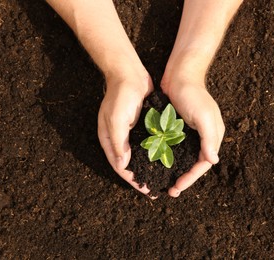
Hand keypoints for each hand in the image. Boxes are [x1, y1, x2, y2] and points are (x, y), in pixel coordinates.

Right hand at [98, 73, 153, 195]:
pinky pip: (147, 144)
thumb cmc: (121, 95)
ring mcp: (129, 133)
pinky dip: (154, 153)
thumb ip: (119, 142)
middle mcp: (118, 138)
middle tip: (155, 190)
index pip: (119, 166)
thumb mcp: (117, 118)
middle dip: (141, 177)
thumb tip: (123, 165)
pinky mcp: (140, 126)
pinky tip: (165, 159)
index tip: (146, 190)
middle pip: (128, 164)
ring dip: (148, 167)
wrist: (129, 73)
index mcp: (109, 139)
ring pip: (138, 156)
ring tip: (162, 178)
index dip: (132, 180)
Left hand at [162, 78, 224, 197]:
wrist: (179, 74)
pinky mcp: (178, 128)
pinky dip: (169, 157)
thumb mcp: (203, 115)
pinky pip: (175, 147)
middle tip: (170, 191)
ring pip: (184, 157)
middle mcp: (203, 136)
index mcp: (213, 135)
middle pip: (195, 163)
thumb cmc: (193, 94)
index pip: (204, 163)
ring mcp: (190, 132)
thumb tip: (213, 160)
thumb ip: (209, 137)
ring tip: (165, 182)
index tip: (177, 187)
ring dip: (176, 170)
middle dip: (184, 178)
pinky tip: (159, 164)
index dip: (191, 178)